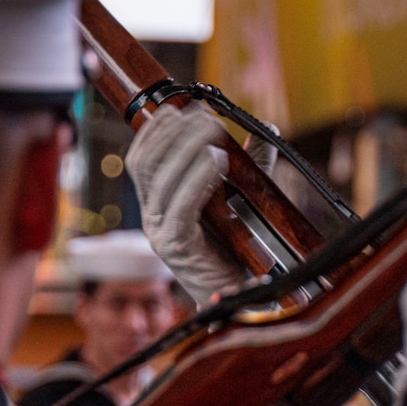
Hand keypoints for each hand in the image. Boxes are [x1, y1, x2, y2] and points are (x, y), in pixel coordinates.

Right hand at [125, 102, 252, 302]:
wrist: (245, 299)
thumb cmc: (241, 251)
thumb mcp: (241, 198)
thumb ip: (248, 166)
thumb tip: (265, 128)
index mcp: (158, 206)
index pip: (141, 159)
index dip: (154, 130)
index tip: (178, 106)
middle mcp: (152, 218)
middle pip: (146, 163)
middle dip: (173, 132)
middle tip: (203, 114)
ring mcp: (160, 235)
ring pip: (160, 180)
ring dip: (187, 148)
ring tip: (213, 129)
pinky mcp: (177, 250)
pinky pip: (181, 207)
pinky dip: (198, 179)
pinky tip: (217, 160)